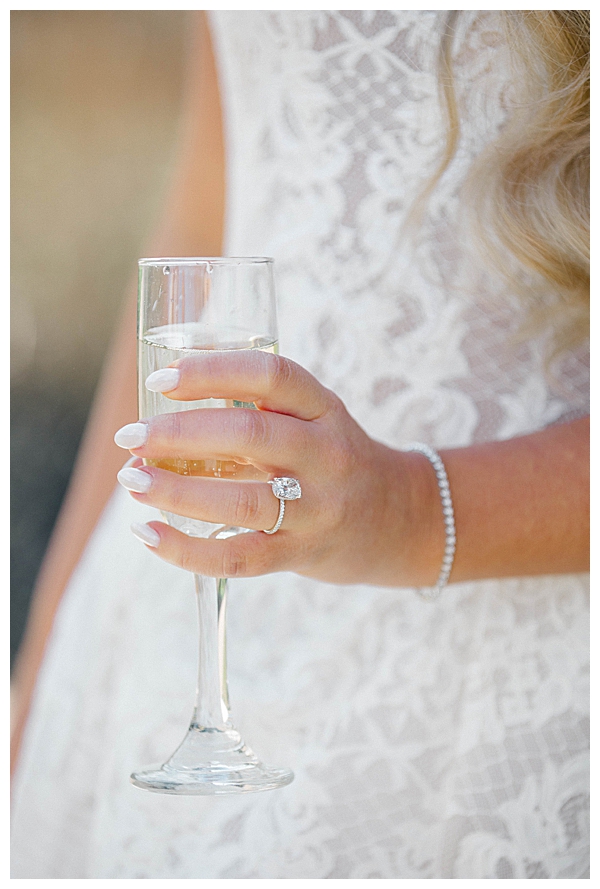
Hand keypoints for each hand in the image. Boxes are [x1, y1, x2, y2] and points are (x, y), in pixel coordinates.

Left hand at [114, 351, 440, 584]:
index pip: (271, 375)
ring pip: (242, 501)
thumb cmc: (334, 459)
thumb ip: (257, 408)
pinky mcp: (301, 554)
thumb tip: (166, 400)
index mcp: (324, 409)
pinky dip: (187, 550)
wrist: (397, 520)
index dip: (213, 371)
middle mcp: (326, 455)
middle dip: (178, 433)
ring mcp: (316, 510)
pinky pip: (239, 557)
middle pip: (248, 436)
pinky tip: (147, 534)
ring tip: (132, 480)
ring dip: (176, 491)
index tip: (161, 379)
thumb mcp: (314, 419)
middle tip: (130, 436)